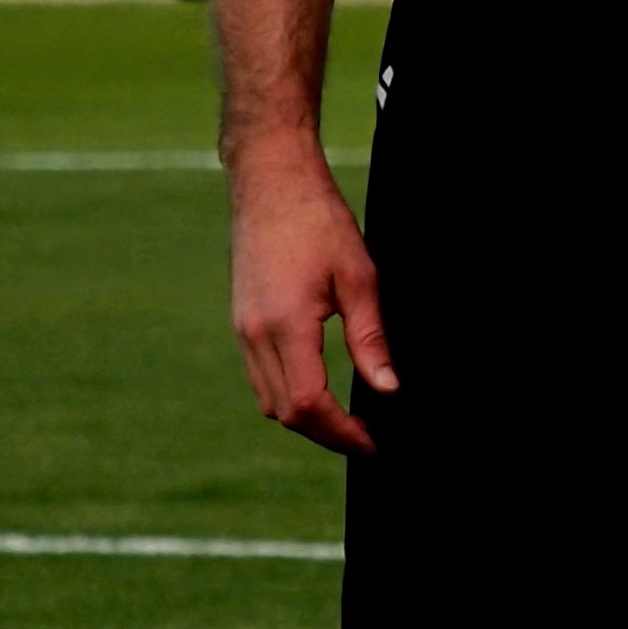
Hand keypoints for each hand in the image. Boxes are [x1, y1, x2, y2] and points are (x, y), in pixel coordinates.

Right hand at [230, 143, 390, 456]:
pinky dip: (289, 395)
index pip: (310, 405)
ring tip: (349, 424)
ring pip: (268, 400)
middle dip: (327, 435)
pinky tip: (321, 392)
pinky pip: (261, 377)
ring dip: (306, 419)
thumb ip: (370, 338)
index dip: (343, 434)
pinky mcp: (240, 321)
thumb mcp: (360, 278)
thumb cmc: (319, 223)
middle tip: (368, 441)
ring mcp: (241, 330)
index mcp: (284, 326)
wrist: (271, 183)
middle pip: (286, 413)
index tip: (374, 445)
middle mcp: (253, 335)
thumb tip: (387, 389)